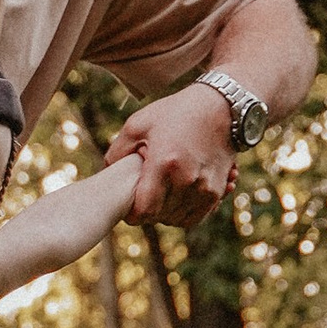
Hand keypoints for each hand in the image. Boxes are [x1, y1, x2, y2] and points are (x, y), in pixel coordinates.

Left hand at [106, 85, 234, 228]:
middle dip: (149, 212)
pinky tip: (177, 198)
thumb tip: (108, 175)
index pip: (145, 210)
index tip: (129, 208)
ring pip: (178, 219)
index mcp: (164, 164)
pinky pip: (196, 217)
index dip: (133, 215)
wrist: (218, 108)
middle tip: (143, 198)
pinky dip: (184, 213)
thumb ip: (117, 152)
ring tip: (160, 197)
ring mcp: (205, 187)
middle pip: (161, 217)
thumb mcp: (137, 124)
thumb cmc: (174, 114)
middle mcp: (187, 179)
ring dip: (166, 214)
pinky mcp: (218, 190)